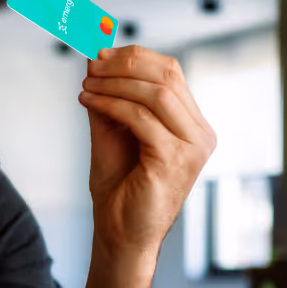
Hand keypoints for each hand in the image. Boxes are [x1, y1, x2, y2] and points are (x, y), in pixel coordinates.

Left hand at [79, 45, 215, 264]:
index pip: (171, 72)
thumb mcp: (113, 131)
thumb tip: (95, 57)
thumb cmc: (120, 188)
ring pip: (155, 93)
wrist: (120, 233)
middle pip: (167, 76)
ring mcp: (192, 148)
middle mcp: (200, 134)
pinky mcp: (173, 160)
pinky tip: (88, 102)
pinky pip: (140, 118)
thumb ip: (110, 97)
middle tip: (90, 65)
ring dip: (114, 83)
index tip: (100, 53)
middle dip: (123, 65)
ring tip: (86, 85)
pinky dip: (110, 103)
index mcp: (192, 125)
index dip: (134, 57)